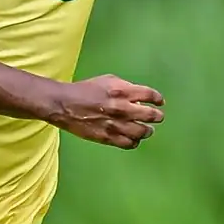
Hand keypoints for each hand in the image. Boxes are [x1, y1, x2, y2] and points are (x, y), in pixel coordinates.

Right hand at [49, 75, 163, 148]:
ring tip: (147, 129)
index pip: (150, 95)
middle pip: (151, 115)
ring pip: (143, 132)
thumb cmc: (84, 90)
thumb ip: (125, 87)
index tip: (160, 102)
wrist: (64, 105)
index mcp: (122, 91)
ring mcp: (116, 125)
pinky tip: (133, 138)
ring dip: (147, 130)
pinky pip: (129, 143)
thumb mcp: (107, 80)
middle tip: (157, 117)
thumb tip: (138, 95)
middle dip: (157, 116)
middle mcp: (122, 108)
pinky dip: (134, 141)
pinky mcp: (108, 138)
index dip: (158, 99)